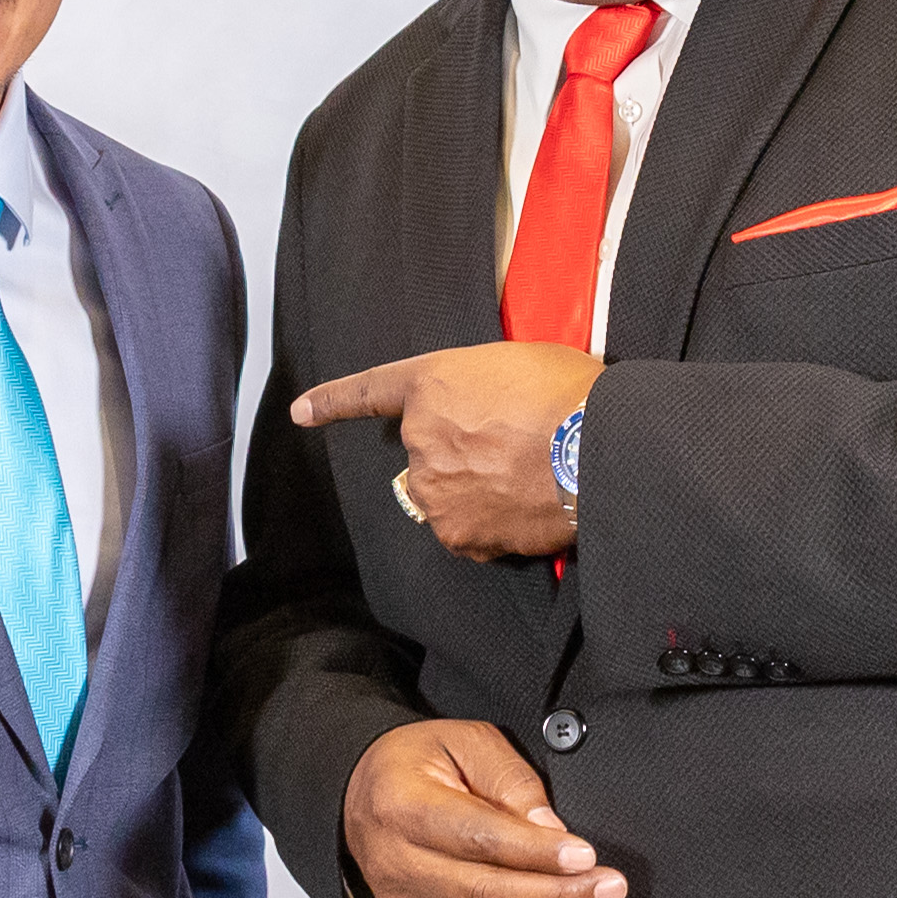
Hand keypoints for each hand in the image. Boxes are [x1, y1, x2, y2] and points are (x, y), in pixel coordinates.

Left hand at [294, 342, 601, 561]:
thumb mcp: (521, 364)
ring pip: (446, 496)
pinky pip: (468, 532)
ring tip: (527, 479)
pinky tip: (526, 507)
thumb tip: (495, 415)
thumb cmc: (570, 396)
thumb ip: (485, 388)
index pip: (370, 392)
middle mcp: (420, 437)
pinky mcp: (457, 532)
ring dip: (476, 493)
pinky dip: (492, 526)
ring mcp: (435, 489)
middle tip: (516, 450)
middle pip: (428, 455)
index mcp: (431, 384)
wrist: (594, 448)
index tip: (302, 413)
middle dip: (461, 455)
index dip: (333, 402)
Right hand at [343, 718, 625, 897]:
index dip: (537, 853)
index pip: (478, 838)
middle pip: (489, 895)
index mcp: (406, 808)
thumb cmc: (417, 767)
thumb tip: (551, 828)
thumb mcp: (465, 744)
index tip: (585, 855)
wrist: (363, 799)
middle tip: (610, 887)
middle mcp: (401, 867)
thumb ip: (511, 781)